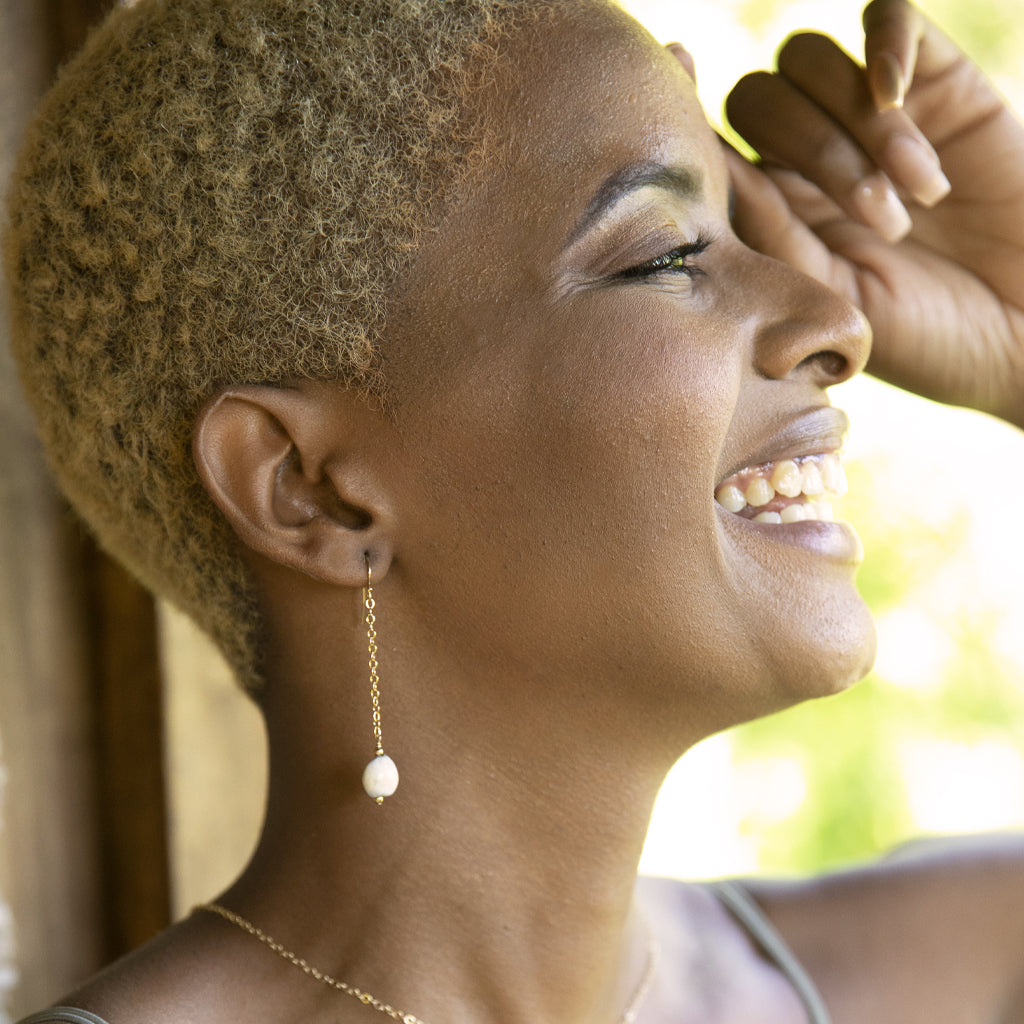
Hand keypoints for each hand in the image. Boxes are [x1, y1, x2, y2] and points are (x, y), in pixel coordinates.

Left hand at [719, 0, 1023, 428]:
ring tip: (918, 200)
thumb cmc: (921, 332)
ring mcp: (865, 116)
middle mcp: (805, 157)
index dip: (687, 111)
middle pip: (758, 98)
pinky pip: (887, 17)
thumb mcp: (833, 295)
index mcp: (769, 209)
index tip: (680, 76)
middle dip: (816, 155)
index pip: (712, 141)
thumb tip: (712, 160)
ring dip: (860, 130)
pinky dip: (884, 45)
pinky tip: (894, 96)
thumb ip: (770, 229)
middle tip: (880, 221)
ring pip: (809, 61)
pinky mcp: (934, 81)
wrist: (1022, 330)